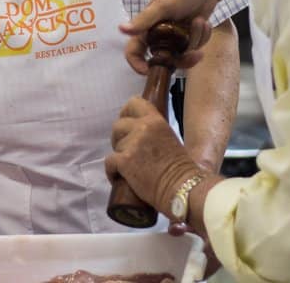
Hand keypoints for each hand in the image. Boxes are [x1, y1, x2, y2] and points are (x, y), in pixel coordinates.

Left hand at [105, 97, 200, 216]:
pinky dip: (112, 171)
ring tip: (129, 167)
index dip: (126, 113)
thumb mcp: (169, 138)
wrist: (180, 186)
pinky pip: (109, 162)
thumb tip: (140, 133)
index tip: (127, 124)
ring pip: (115, 146)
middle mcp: (143, 127)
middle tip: (126, 150)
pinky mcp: (124, 161)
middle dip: (119, 138)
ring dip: (119, 156)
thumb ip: (154, 131)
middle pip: (118, 125)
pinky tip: (118, 178)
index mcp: (155, 120)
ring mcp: (132, 143)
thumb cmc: (179, 167)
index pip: (134, 103)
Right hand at [120, 0, 221, 74]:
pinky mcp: (190, 38)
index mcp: (146, 30)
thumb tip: (121, 29)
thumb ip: (143, 20)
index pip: (134, 53)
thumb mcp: (162, 6)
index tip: (148, 71)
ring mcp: (175, 40)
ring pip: (183, 55)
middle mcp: (159, 38)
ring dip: (195, 40)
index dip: (138, 65)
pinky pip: (196, 47)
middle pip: (164, 61)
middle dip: (181, 59)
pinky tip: (203, 22)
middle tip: (193, 54)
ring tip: (199, 22)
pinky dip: (202, 35)